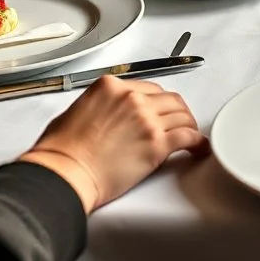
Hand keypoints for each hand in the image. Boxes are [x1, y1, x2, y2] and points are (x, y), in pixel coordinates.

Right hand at [20, 75, 206, 212]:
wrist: (63, 174)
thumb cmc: (60, 151)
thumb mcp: (77, 111)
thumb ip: (100, 105)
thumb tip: (108, 114)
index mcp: (111, 86)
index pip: (149, 88)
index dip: (159, 102)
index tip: (162, 111)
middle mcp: (132, 98)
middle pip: (169, 99)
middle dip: (177, 111)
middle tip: (181, 122)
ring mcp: (146, 119)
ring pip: (181, 115)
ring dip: (188, 125)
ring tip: (191, 135)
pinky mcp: (156, 144)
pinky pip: (187, 137)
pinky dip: (197, 142)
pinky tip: (199, 148)